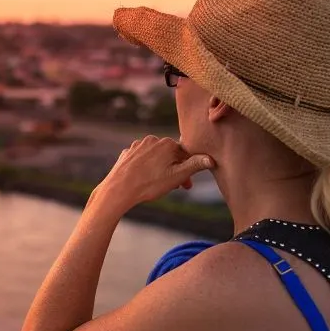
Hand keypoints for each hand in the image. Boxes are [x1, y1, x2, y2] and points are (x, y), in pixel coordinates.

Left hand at [93, 136, 213, 211]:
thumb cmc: (149, 184)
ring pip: (156, 157)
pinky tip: (144, 179)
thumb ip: (195, 165)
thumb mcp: (177, 176)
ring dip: (161, 169)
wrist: (118, 190)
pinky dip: (146, 168)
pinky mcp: (127, 153)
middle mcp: (152, 140)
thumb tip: (211, 159)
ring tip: (159, 184)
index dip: (188, 171)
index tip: (186, 186)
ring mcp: (138, 145)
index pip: (185, 155)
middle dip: (175, 171)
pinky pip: (142, 160)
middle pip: (170, 155)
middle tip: (175, 188)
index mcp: (167, 143)